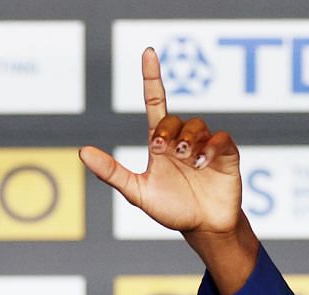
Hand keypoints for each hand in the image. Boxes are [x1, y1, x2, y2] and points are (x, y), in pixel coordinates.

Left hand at [78, 46, 243, 236]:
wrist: (203, 228)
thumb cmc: (171, 209)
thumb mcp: (137, 192)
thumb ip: (112, 172)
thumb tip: (82, 152)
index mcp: (160, 143)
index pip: (155, 102)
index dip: (151, 77)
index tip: (148, 53)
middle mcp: (182, 139)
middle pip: (174, 118)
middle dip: (167, 131)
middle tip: (162, 150)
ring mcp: (206, 145)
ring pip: (196, 125)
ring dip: (188, 139)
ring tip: (186, 159)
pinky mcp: (226, 154)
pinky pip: (220, 138)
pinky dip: (210, 148)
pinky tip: (201, 163)